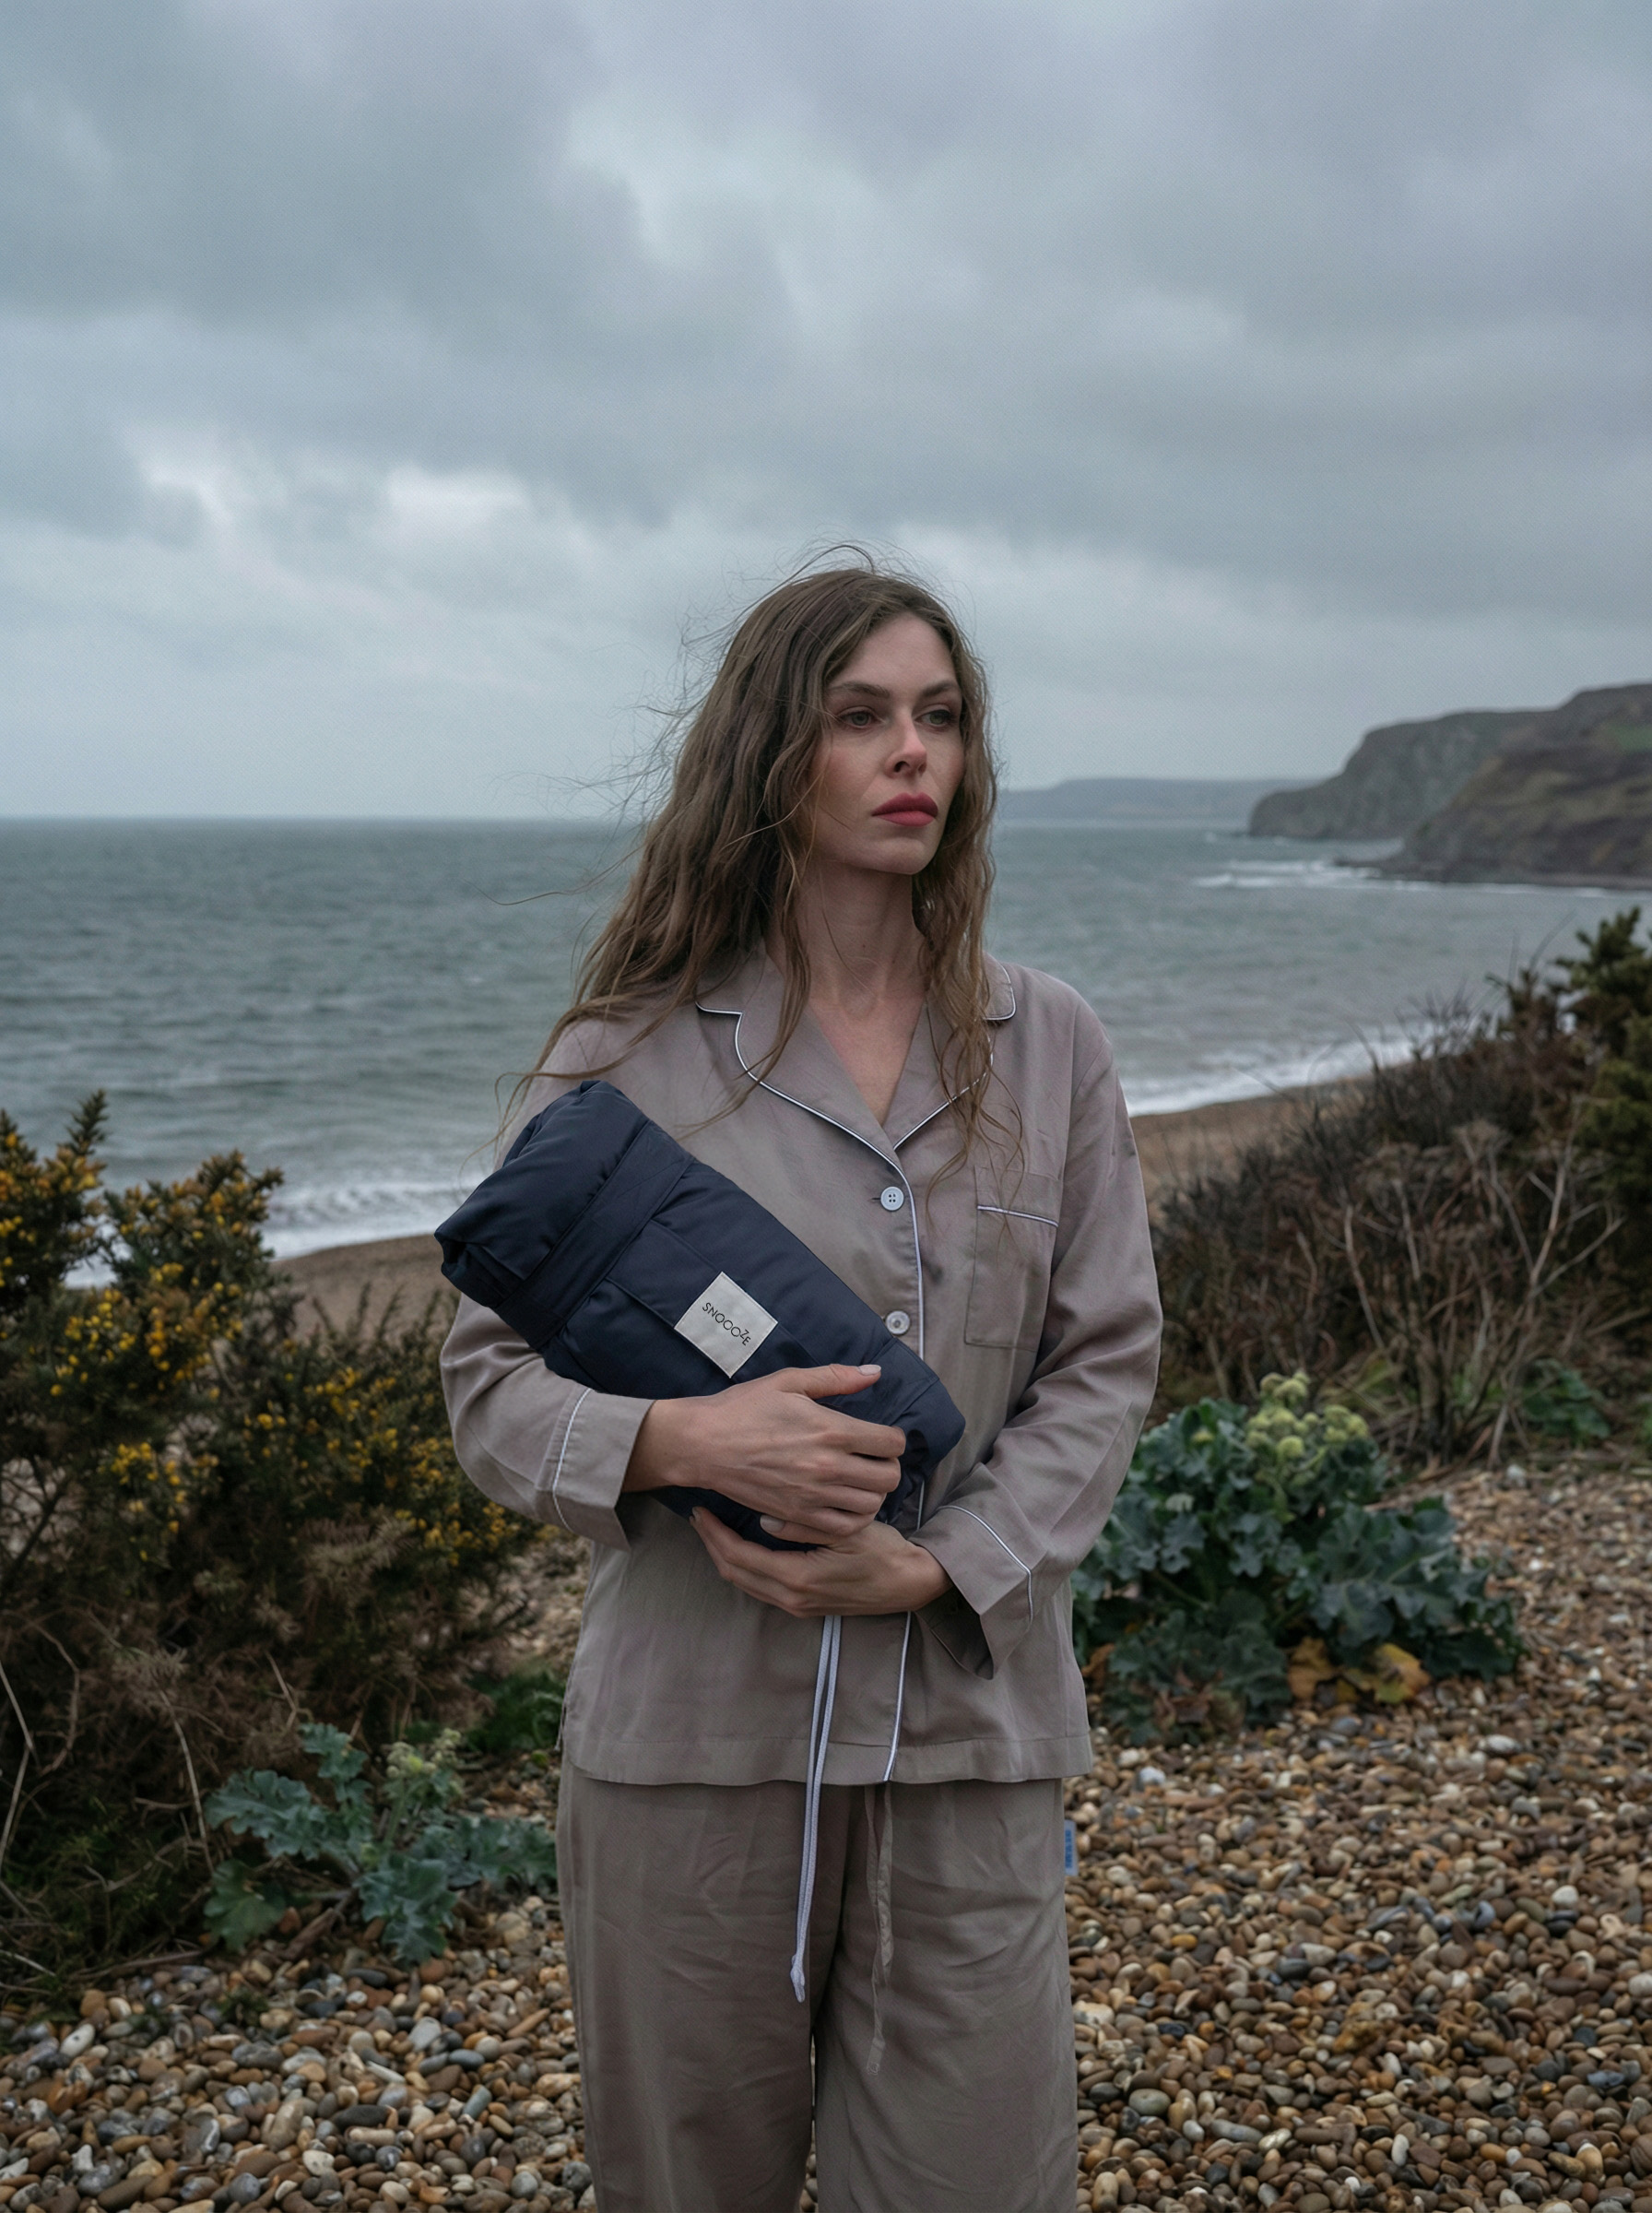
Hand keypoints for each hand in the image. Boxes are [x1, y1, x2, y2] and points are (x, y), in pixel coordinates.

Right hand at [622, 1364, 904, 1542]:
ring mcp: (813, 1496)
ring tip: (860, 1481)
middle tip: (873, 1459)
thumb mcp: (789, 1381)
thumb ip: (836, 1377)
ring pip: (871, 1505)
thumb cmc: (744, 1408)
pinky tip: (843, 1503)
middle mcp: (828, 1466)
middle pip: (889, 1477)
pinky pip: (843, 1527)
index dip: (893, 1438)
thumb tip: (875, 1372)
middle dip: (888, 1466)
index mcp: (832, 1430)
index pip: (892, 1443)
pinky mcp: (797, 1515)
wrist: (703, 1444)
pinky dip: (852, 1518)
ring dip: (873, 1492)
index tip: (880, 1436)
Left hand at [692, 1510, 949, 1617]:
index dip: (715, 1533)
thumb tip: (765, 1520)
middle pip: (734, 1572)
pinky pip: (759, 1587)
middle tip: (698, 1515)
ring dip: (724, 1555)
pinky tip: (741, 1544)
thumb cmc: (882, 1552)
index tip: (701, 1510)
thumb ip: (806, 1526)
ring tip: (713, 1528)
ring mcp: (797, 1605)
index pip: (740, 1556)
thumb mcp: (849, 1531)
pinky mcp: (804, 1605)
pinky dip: (743, 1566)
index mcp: (798, 1578)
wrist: (908, 1583)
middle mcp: (792, 1598)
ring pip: (744, 1583)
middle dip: (711, 1544)